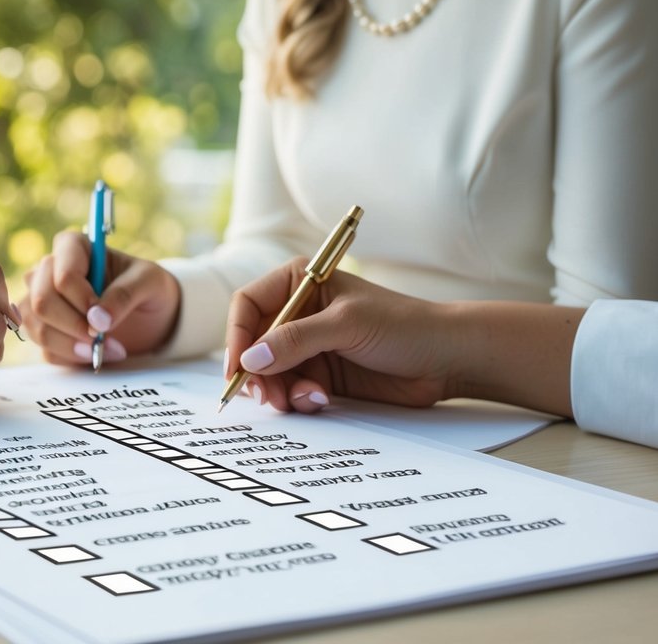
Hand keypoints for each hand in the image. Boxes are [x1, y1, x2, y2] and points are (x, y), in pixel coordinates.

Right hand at [20, 229, 180, 365]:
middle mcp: (48, 271)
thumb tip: (96, 320)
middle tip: (101, 337)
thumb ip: (124, 294)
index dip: (81, 299)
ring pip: (37, 327)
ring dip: (71, 345)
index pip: (63, 275)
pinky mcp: (45, 330)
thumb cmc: (147, 288)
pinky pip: (45, 349)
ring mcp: (41, 301)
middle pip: (42, 301)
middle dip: (74, 326)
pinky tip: (96, 355)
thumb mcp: (149, 282)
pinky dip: (72, 357)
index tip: (104, 316)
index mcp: (72, 247)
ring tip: (103, 350)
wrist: (149, 316)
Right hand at [224, 259, 451, 413]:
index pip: (248, 305)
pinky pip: (291, 389)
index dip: (238, 335)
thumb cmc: (403, 325)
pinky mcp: (321, 374)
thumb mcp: (346, 325)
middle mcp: (299, 313)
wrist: (446, 359)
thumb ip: (296, 340)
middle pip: (253, 344)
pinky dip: (299, 399)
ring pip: (270, 372)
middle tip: (269, 396)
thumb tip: (250, 359)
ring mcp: (308, 345)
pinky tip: (321, 400)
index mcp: (300, 283)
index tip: (239, 367)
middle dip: (258, 372)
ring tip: (306, 399)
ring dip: (281, 390)